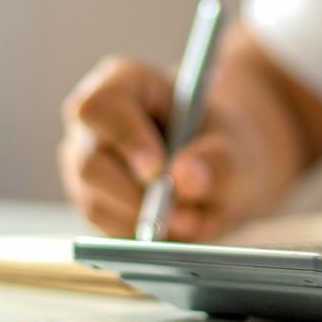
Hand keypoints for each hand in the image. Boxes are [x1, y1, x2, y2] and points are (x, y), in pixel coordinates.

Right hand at [58, 56, 247, 241]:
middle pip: (90, 164)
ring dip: (145, 222)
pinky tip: (177, 230)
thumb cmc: (224, 142)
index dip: (126, 139)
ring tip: (194, 223)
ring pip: (97, 204)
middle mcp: (93, 126)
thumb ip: (217, 160)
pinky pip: (106, 230)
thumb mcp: (235, 145)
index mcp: (123, 83)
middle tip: (185, 217)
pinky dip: (143, 238)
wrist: (224, 169)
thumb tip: (184, 178)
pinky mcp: (93, 204)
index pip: (102, 107)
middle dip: (136, 197)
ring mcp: (85, 166)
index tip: (157, 170)